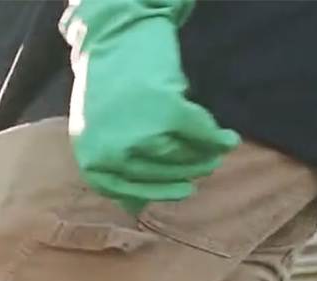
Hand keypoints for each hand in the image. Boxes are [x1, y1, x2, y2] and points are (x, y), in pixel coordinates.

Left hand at [59, 0, 238, 211]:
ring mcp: (138, 134)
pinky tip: (226, 139)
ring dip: (204, 155)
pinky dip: (215, 137)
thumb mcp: (97, 128)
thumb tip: (135, 207)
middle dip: (187, 172)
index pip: (123, 190)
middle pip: (158, 173)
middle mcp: (111, 151)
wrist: (116, 36)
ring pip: (180, 155)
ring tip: (216, 152)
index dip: (156, 193)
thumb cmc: (107, 82)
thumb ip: (112, 162)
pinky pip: (198, 133)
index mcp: (90, 156)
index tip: (183, 192)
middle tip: (207, 167)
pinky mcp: (166, 113)